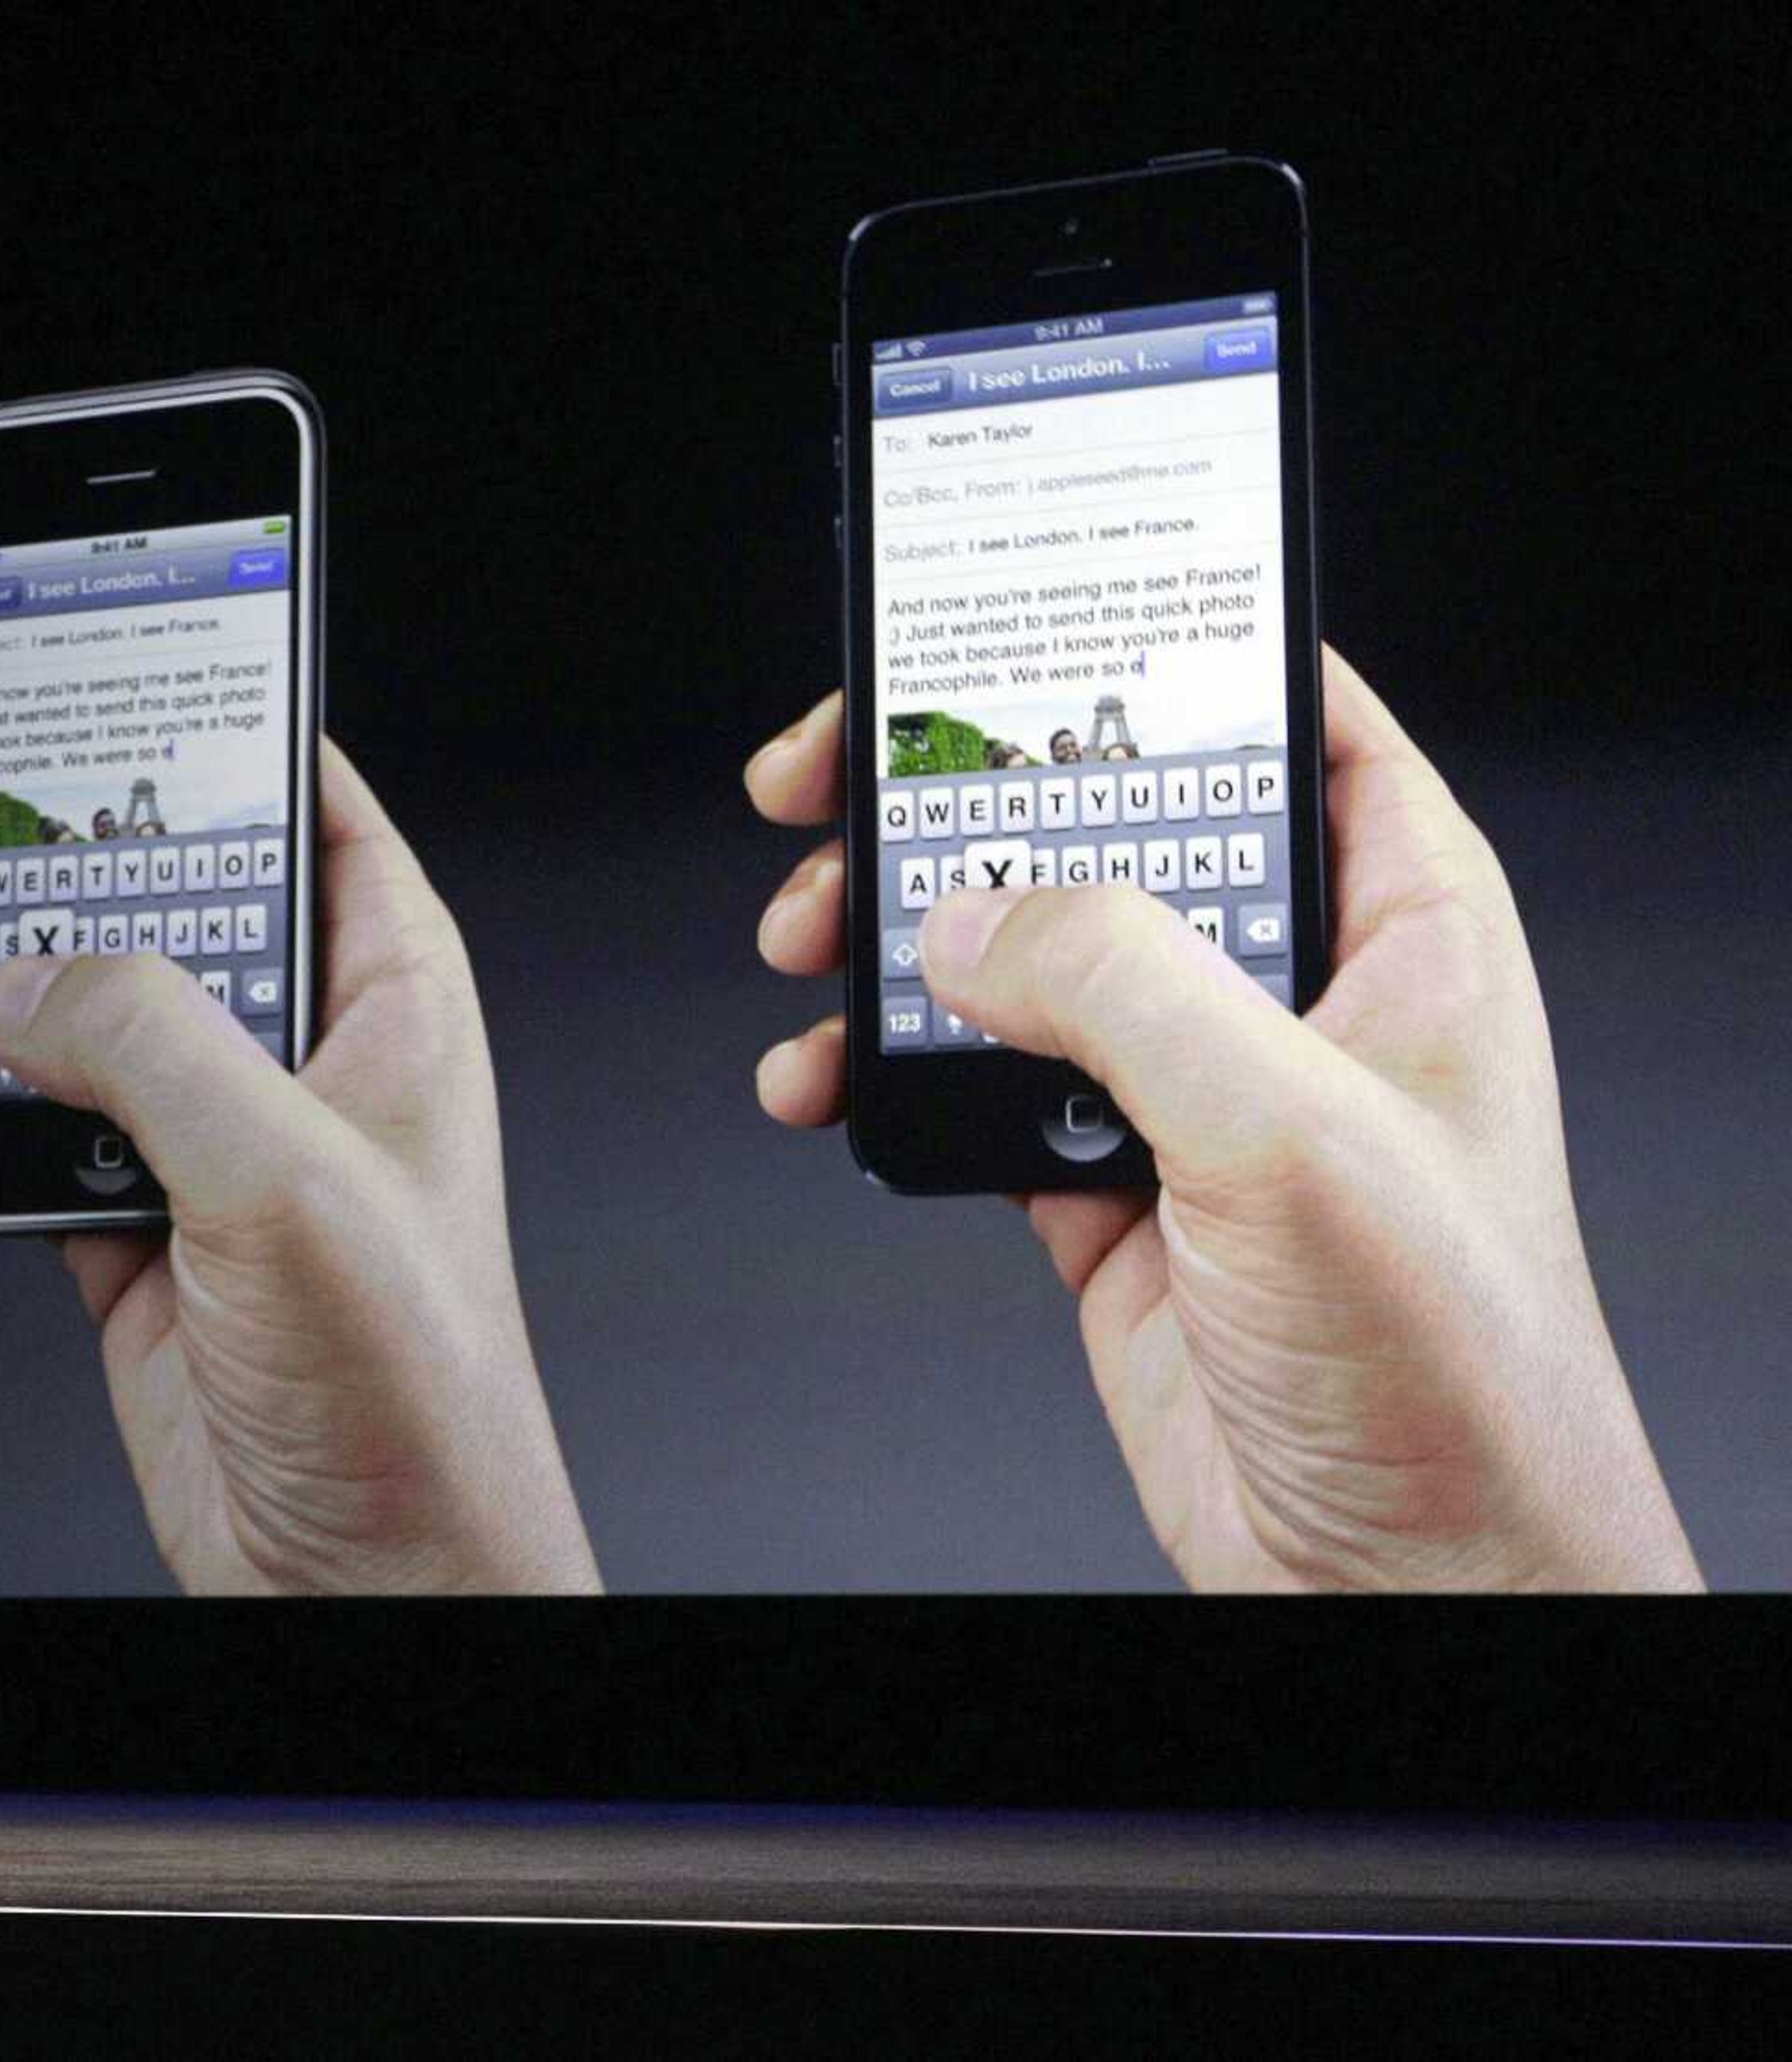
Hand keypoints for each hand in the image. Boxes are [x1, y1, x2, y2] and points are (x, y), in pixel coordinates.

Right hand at [0, 743, 600, 1593]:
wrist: (369, 1576)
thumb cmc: (414, 1388)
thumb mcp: (284, 1175)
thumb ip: (149, 1042)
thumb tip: (29, 974)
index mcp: (386, 994)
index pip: (302, 804)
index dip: (201, 737)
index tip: (82, 706)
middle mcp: (296, 1052)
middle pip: (150, 898)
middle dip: (31, 871)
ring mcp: (210, 1141)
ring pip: (66, 1015)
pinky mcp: (134, 1229)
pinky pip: (21, 1138)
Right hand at [746, 648, 1699, 1591]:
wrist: (1404, 1585)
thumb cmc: (1455, 1371)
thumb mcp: (1293, 1134)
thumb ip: (1125, 987)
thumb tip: (971, 916)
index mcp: (1402, 925)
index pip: (1281, 720)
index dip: (1149, 657)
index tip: (1009, 634)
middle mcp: (1291, 991)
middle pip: (1102, 826)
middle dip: (957, 803)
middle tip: (836, 787)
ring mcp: (1189, 1092)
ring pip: (1013, 957)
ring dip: (893, 943)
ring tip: (806, 939)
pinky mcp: (1103, 1188)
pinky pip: (966, 1090)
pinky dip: (878, 1074)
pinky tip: (824, 1076)